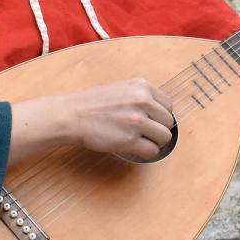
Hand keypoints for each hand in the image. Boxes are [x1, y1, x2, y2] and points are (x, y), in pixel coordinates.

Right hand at [8, 78, 174, 164]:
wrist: (71, 115)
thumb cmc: (92, 104)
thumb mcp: (121, 89)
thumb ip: (141, 96)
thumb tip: (159, 111)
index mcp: (142, 86)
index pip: (168, 105)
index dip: (159, 115)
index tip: (149, 120)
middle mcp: (143, 101)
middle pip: (169, 122)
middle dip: (158, 129)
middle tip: (143, 132)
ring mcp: (137, 121)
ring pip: (164, 137)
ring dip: (154, 142)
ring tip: (139, 140)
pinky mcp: (130, 140)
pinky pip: (152, 151)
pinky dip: (145, 152)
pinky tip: (134, 148)